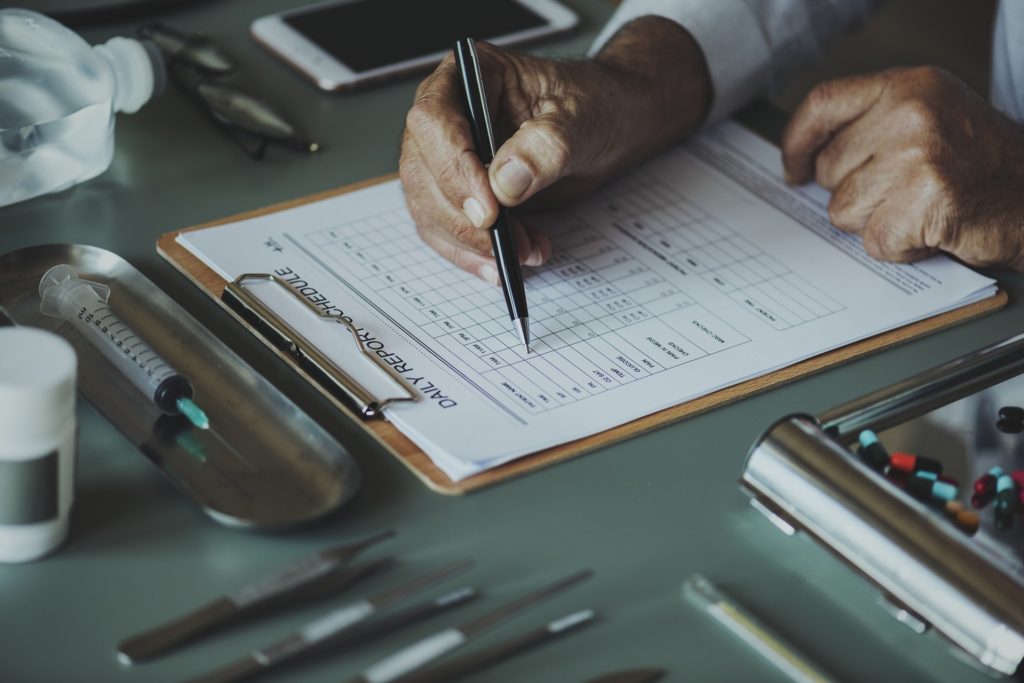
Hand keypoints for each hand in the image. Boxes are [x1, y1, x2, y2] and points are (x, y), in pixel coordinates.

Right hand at [399, 17, 710, 281]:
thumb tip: (504, 182)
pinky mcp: (458, 194)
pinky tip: (508, 263)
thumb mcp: (583, 119)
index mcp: (470, 75)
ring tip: (524, 252)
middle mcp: (448, 114)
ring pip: (429, 208)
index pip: (434, 119)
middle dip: (463, 218)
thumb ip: (547, 145)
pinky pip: (446, 231)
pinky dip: (474, 254)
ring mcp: (447, 157)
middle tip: (505, 245)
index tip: (489, 210)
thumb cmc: (596, 106)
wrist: (609, 126)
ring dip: (471, 243)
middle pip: (423, 171)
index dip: (454, 167)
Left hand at [782, 66, 1023, 268]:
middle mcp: (910, 114)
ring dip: (876, 222)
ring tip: (920, 208)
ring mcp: (916, 156)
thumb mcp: (931, 118)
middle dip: (855, 193)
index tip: (794, 168)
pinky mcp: (922, 201)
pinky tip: (932, 229)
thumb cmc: (983, 165)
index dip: (797, 141)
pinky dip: (899, 247)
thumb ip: (873, 127)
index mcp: (908, 86)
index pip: (823, 104)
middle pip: (830, 168)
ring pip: (844, 209)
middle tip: (902, 193)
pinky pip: (874, 240)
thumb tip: (808, 160)